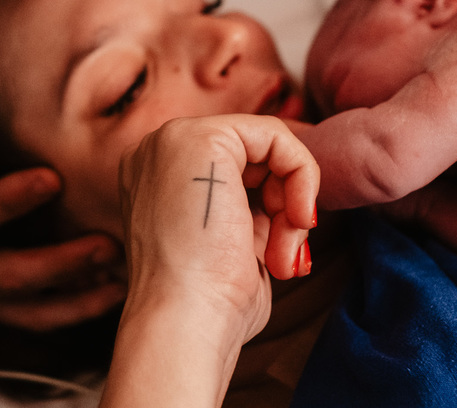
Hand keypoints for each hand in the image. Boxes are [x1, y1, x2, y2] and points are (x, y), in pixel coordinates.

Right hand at [0, 81, 124, 330]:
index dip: (7, 201)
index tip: (51, 178)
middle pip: (10, 276)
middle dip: (61, 263)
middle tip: (107, 241)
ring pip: (32, 310)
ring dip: (82, 294)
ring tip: (124, 271)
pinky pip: (40, 322)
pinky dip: (80, 311)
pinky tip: (116, 291)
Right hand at [118, 115, 318, 347]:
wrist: (184, 321)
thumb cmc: (209, 303)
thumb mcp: (231, 243)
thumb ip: (248, 209)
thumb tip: (289, 198)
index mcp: (155, 178)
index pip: (233, 168)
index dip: (270, 204)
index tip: (285, 251)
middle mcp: (157, 152)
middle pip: (251, 153)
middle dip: (282, 203)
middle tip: (286, 254)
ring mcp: (174, 139)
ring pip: (267, 144)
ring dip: (290, 201)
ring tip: (283, 254)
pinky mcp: (202, 137)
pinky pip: (275, 135)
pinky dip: (302, 174)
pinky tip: (296, 219)